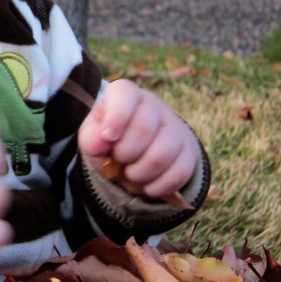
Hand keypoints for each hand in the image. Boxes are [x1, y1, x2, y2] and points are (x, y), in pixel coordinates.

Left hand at [78, 79, 197, 198]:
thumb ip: (91, 138)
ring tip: (131, 174)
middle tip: (118, 160)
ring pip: (162, 155)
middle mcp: (153, 104)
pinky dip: (157, 187)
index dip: (116, 118)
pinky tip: (147, 185)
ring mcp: (175, 127)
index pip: (125, 95)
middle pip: (143, 129)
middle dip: (124, 154)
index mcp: (125, 94)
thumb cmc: (109, 139)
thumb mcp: (92, 137)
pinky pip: (178, 174)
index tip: (109, 138)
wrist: (135, 151)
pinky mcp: (189, 151)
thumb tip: (103, 141)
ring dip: (139, 174)